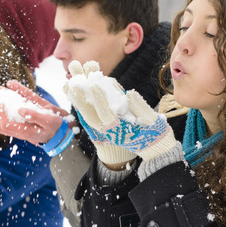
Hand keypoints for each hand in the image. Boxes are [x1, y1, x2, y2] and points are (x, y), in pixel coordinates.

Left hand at [0, 80, 71, 144]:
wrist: (66, 129)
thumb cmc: (58, 127)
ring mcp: (26, 121)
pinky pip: (21, 104)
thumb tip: (20, 110)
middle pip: (2, 124)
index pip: (6, 126)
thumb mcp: (48, 122)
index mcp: (25, 132)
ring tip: (0, 90)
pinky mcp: (32, 112)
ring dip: (2, 104)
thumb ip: (34, 116)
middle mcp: (22, 127)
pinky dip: (16, 93)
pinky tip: (11, 83)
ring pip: (8, 116)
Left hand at [64, 60, 180, 161]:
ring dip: (79, 95)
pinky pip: (91, 110)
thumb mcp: (153, 122)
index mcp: (119, 130)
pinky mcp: (106, 121)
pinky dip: (84, 99)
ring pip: (88, 111)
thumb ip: (141, 108)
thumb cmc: (155, 135)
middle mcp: (108, 129)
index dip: (100, 100)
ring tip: (70, 77)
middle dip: (81, 95)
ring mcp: (106, 126)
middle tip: (73, 78)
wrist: (153, 149)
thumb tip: (130, 93)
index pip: (106, 114)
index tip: (94, 85)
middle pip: (90, 112)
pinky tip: (78, 84)